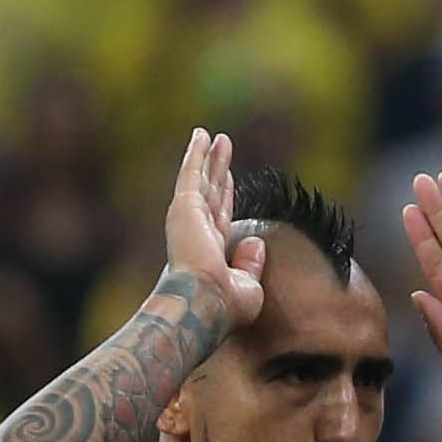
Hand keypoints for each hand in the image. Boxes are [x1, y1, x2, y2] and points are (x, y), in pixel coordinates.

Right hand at [161, 128, 264, 327]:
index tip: (228, 179)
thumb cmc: (225, 306)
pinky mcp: (184, 207)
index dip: (225, 196)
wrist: (204, 304)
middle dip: (215, 169)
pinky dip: (195, 154)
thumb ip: (251, 264)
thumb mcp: (248, 287)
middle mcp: (196, 233)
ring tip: (211, 135)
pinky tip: (200, 136)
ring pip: (200, 179)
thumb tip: (257, 242)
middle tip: (220, 147)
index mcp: (209, 252)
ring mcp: (188, 219)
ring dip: (207, 156)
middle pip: (210, 192)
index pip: (220, 217)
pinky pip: (191, 173)